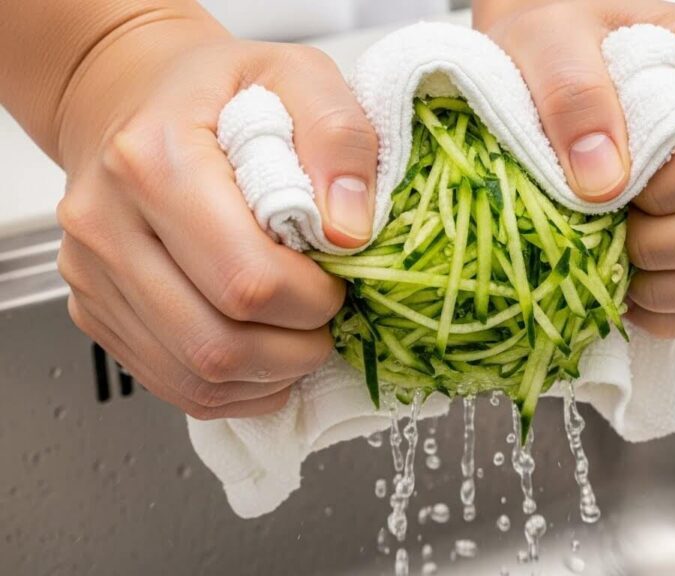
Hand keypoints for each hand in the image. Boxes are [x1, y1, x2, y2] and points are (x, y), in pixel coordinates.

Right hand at [54, 16, 377, 417]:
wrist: (135, 97)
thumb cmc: (218, 91)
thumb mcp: (297, 76)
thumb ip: (338, 139)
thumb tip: (350, 231)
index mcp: (154, 160)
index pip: (247, 280)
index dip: (312, 302)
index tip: (337, 281)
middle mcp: (107, 223)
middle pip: (217, 343)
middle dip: (297, 350)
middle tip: (326, 319)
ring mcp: (93, 274)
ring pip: (194, 377)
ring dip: (269, 377)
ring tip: (300, 337)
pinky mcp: (96, 308)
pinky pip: (172, 384)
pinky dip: (234, 389)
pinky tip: (265, 356)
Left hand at [475, 0, 674, 336]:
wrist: (551, 61)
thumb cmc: (556, 37)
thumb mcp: (546, 38)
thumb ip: (572, 94)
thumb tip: (603, 182)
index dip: (669, 195)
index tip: (611, 189)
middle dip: (669, 246)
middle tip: (610, 229)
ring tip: (617, 262)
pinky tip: (631, 284)